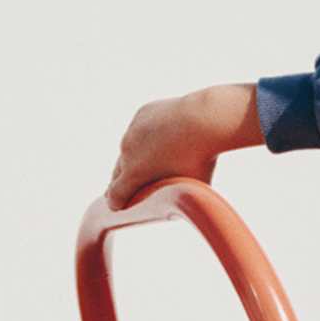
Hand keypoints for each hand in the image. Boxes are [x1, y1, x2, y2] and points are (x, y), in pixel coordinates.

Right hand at [106, 87, 252, 210]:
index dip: (117, 202)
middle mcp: (127, 151)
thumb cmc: (201, 158)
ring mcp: (133, 130)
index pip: (115, 194)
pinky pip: (141, 129)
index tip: (118, 206)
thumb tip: (183, 207)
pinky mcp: (143, 113)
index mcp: (134, 173)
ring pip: (128, 148)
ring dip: (134, 156)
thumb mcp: (192, 189)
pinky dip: (146, 136)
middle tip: (126, 188)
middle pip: (118, 172)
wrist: (205, 120)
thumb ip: (180, 199)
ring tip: (144, 161)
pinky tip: (159, 138)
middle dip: (122, 182)